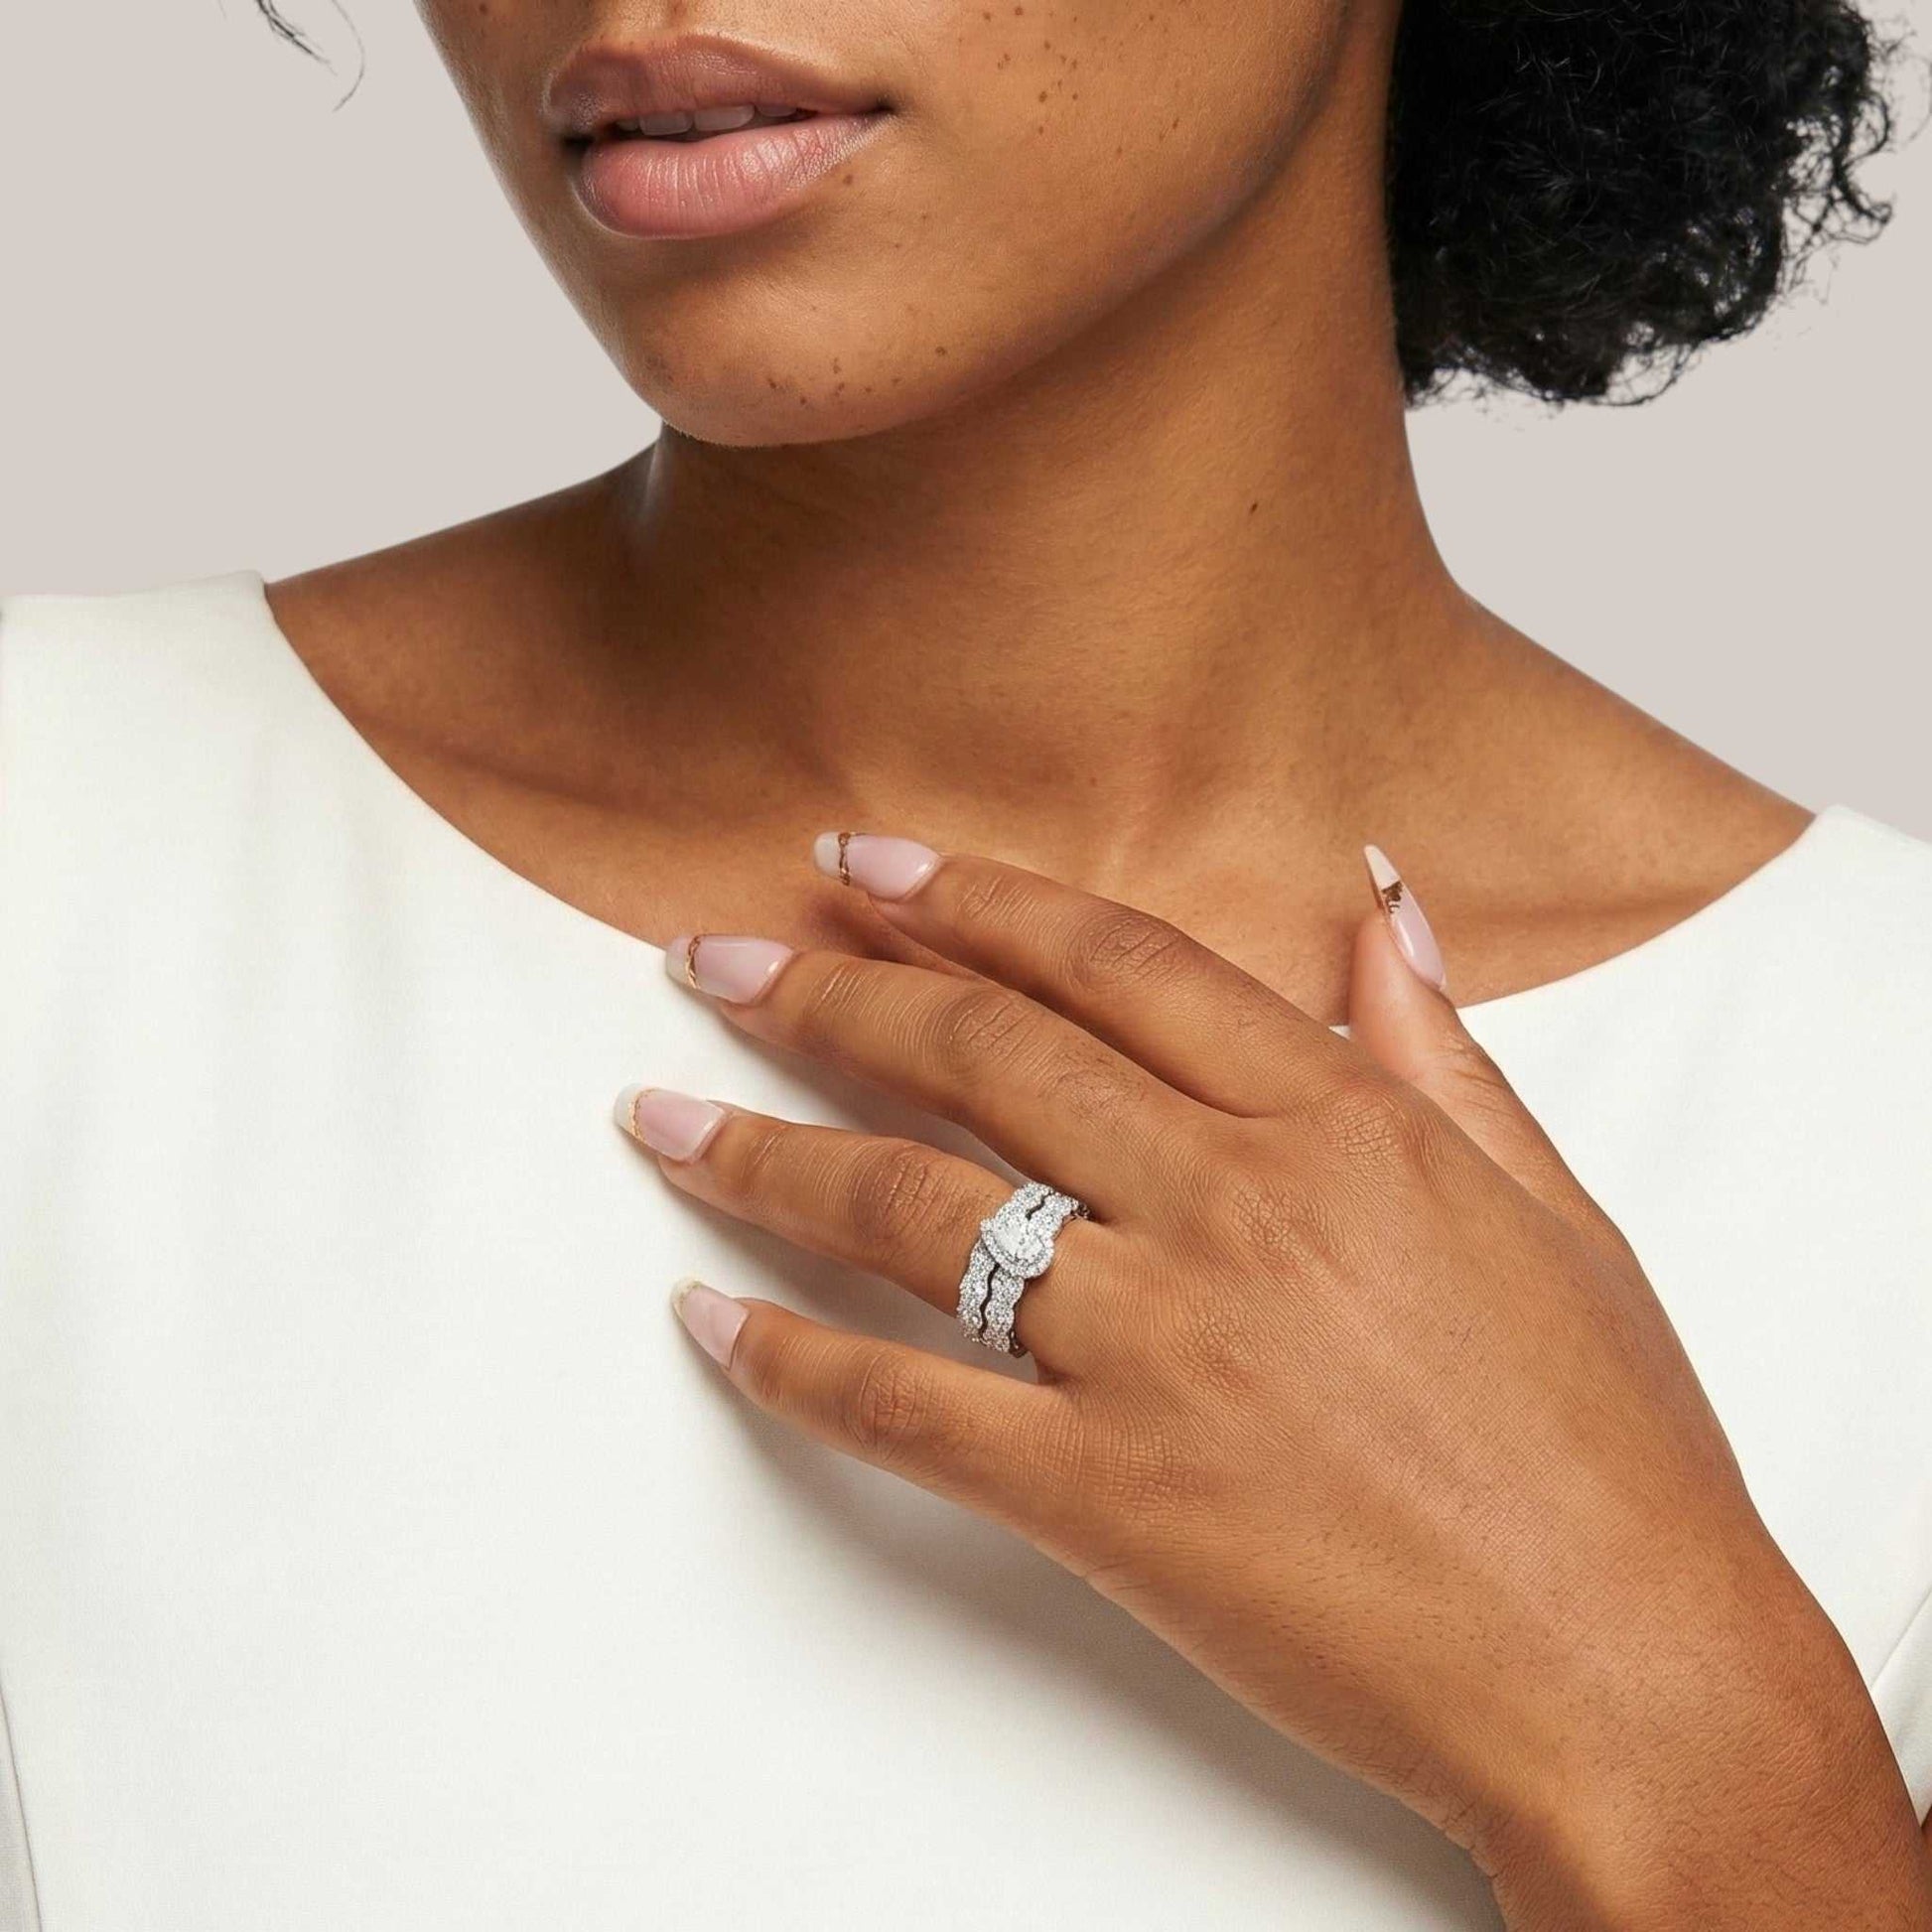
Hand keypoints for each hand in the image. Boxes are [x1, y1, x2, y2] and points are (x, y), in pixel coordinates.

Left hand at [617, 835, 1931, 1928]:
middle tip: (714, 956)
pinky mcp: (1111, 1496)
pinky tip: (707, 1319)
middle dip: (827, 992)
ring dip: (765, 1152)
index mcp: (1342, 1125)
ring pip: (914, 1211)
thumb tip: (1381, 907)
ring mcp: (1162, 1348)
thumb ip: (1439, 1048)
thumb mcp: (1554, 1208)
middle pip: (983, 1057)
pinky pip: (909, 1410)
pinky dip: (793, 1363)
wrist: (1632, 1671)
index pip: (1114, 964)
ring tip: (658, 1113)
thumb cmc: (1608, 1447)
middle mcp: (1234, 1207)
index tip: (866, 869)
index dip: (972, 901)